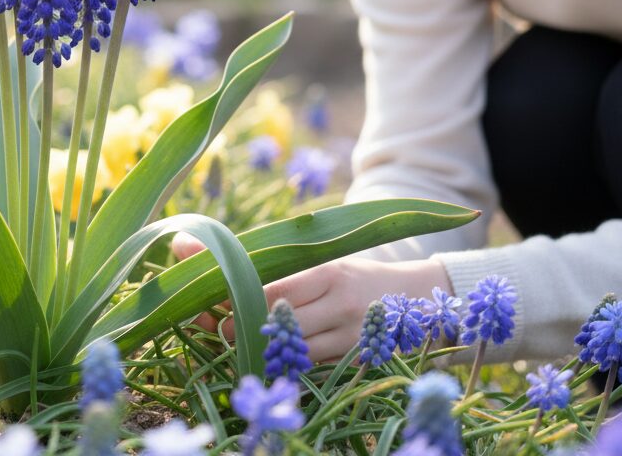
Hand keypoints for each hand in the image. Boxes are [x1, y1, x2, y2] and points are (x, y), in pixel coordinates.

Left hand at [171, 232, 452, 363]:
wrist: (416, 298)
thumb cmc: (357, 274)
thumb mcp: (325, 260)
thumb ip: (283, 267)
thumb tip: (223, 255)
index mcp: (329, 272)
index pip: (271, 288)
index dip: (235, 291)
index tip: (205, 289)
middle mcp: (339, 305)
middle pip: (275, 322)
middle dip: (236, 322)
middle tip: (205, 317)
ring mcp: (348, 337)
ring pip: (289, 350)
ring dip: (254, 345)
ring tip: (225, 334)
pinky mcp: (352, 361)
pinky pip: (307, 364)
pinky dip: (281, 359)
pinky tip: (260, 351)